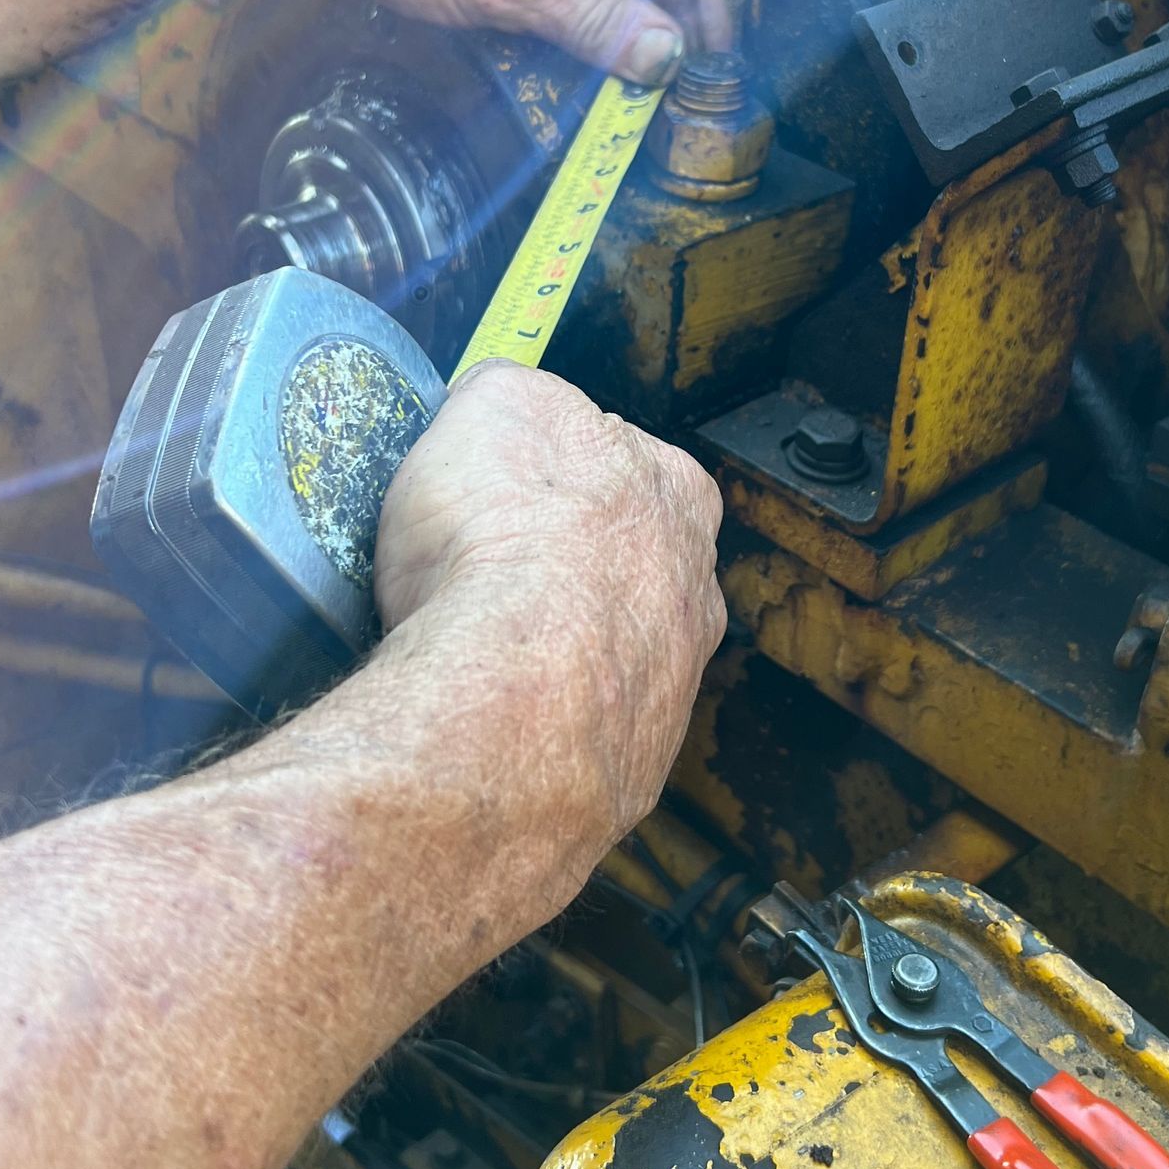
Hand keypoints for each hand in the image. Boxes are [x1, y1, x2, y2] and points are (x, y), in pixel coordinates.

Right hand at [372, 363, 725, 896]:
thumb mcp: (490, 406)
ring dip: (556, 659)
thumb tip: (496, 402)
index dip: (553, 477)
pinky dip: (535, 730)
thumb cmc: (507, 539)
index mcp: (677, 493)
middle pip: (628, 568)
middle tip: (484, 582)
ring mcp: (670, 690)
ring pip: (611, 659)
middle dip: (568, 573)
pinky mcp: (627, 770)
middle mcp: (695, 590)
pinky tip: (483, 722)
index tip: (499, 495)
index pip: (621, 465)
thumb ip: (504, 398)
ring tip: (472, 660)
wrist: (514, 694)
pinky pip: (577, 738)